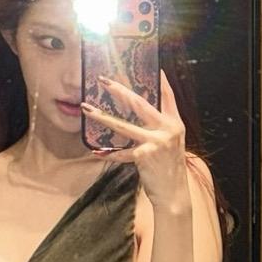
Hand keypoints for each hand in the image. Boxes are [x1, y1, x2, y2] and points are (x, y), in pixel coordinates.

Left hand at [79, 67, 191, 210]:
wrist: (174, 194)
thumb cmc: (170, 169)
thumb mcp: (171, 144)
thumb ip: (160, 129)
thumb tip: (141, 117)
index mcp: (175, 124)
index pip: (168, 97)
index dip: (162, 81)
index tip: (155, 67)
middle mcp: (166, 129)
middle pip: (139, 104)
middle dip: (120, 90)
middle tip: (103, 80)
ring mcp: (155, 141)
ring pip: (123, 125)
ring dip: (102, 117)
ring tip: (87, 108)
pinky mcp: (143, 155)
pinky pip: (121, 152)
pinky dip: (109, 154)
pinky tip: (98, 152)